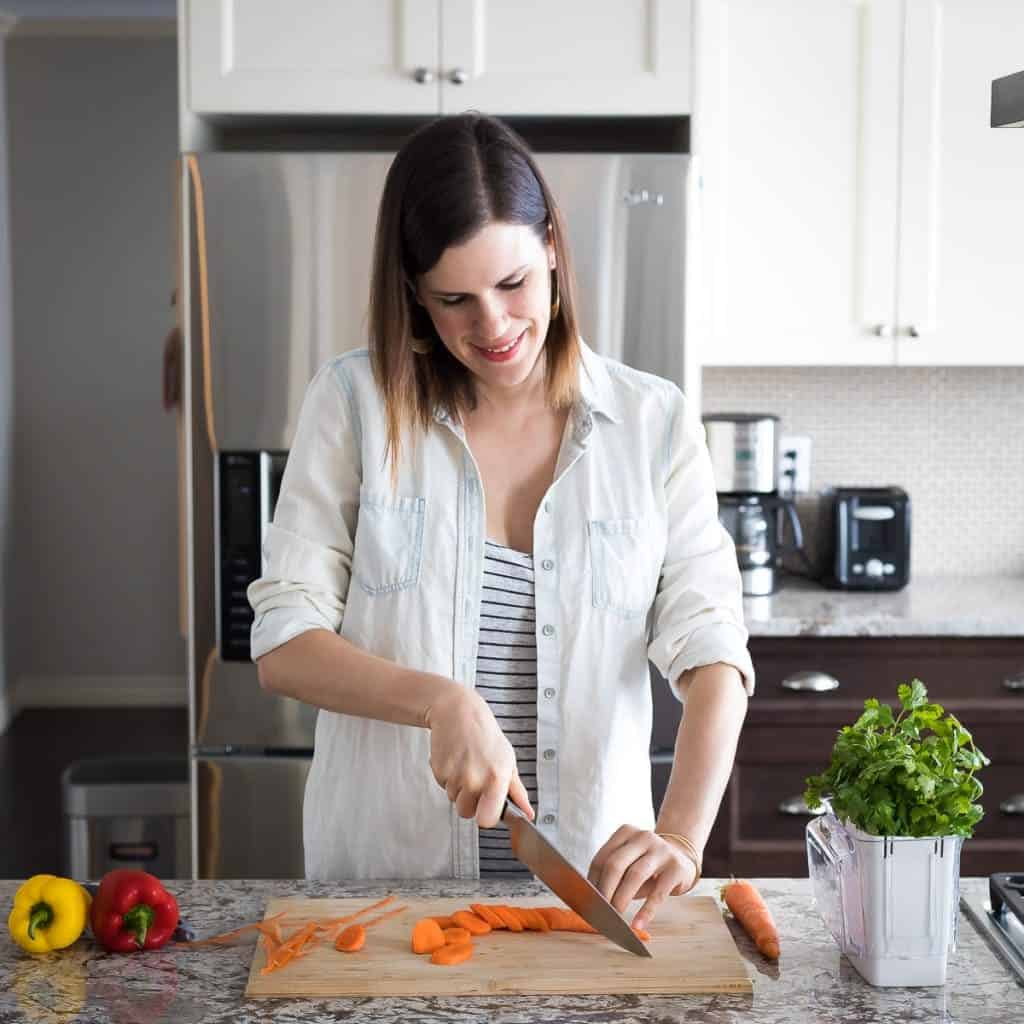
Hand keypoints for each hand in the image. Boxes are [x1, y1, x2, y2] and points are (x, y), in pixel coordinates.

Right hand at [423, 684, 533, 827]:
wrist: (458, 712)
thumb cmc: (485, 735)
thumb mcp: (508, 760)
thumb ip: (517, 791)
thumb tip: (528, 813)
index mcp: (496, 778)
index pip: (487, 820)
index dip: (487, 816)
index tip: (489, 807)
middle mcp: (474, 779)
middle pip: (467, 813)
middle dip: (471, 802)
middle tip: (476, 779)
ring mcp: (454, 776)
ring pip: (454, 799)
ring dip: (459, 788)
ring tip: (467, 765)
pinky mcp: (439, 771)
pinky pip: (443, 786)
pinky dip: (448, 777)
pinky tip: (456, 760)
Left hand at [587, 825, 698, 931]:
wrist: (682, 857)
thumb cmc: (646, 866)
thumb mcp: (630, 863)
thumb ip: (614, 875)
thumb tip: (593, 901)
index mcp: (625, 832)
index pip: (602, 858)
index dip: (592, 882)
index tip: (587, 901)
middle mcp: (643, 837)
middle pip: (615, 864)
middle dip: (605, 890)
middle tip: (600, 911)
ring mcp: (661, 850)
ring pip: (635, 875)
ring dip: (621, 899)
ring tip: (615, 918)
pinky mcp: (676, 868)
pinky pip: (658, 893)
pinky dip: (646, 911)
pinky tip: (637, 924)